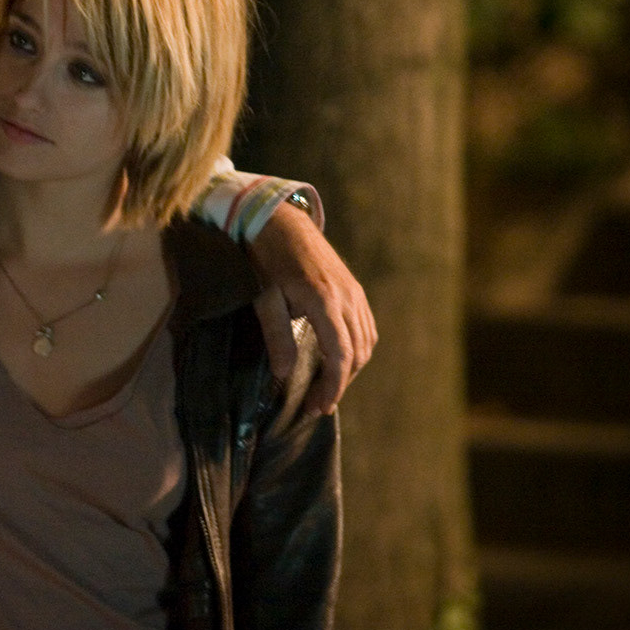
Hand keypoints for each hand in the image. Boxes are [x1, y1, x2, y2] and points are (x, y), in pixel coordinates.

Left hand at [248, 201, 376, 414]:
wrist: (280, 222)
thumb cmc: (266, 259)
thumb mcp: (264, 298)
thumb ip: (276, 337)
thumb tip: (284, 375)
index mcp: (324, 301)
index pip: (339, 356)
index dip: (333, 386)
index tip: (318, 407)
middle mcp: (346, 298)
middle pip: (356, 353)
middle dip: (340, 383)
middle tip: (318, 404)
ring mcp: (354, 292)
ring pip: (366, 341)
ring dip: (351, 368)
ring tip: (329, 387)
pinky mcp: (354, 289)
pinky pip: (366, 326)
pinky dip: (358, 349)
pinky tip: (341, 360)